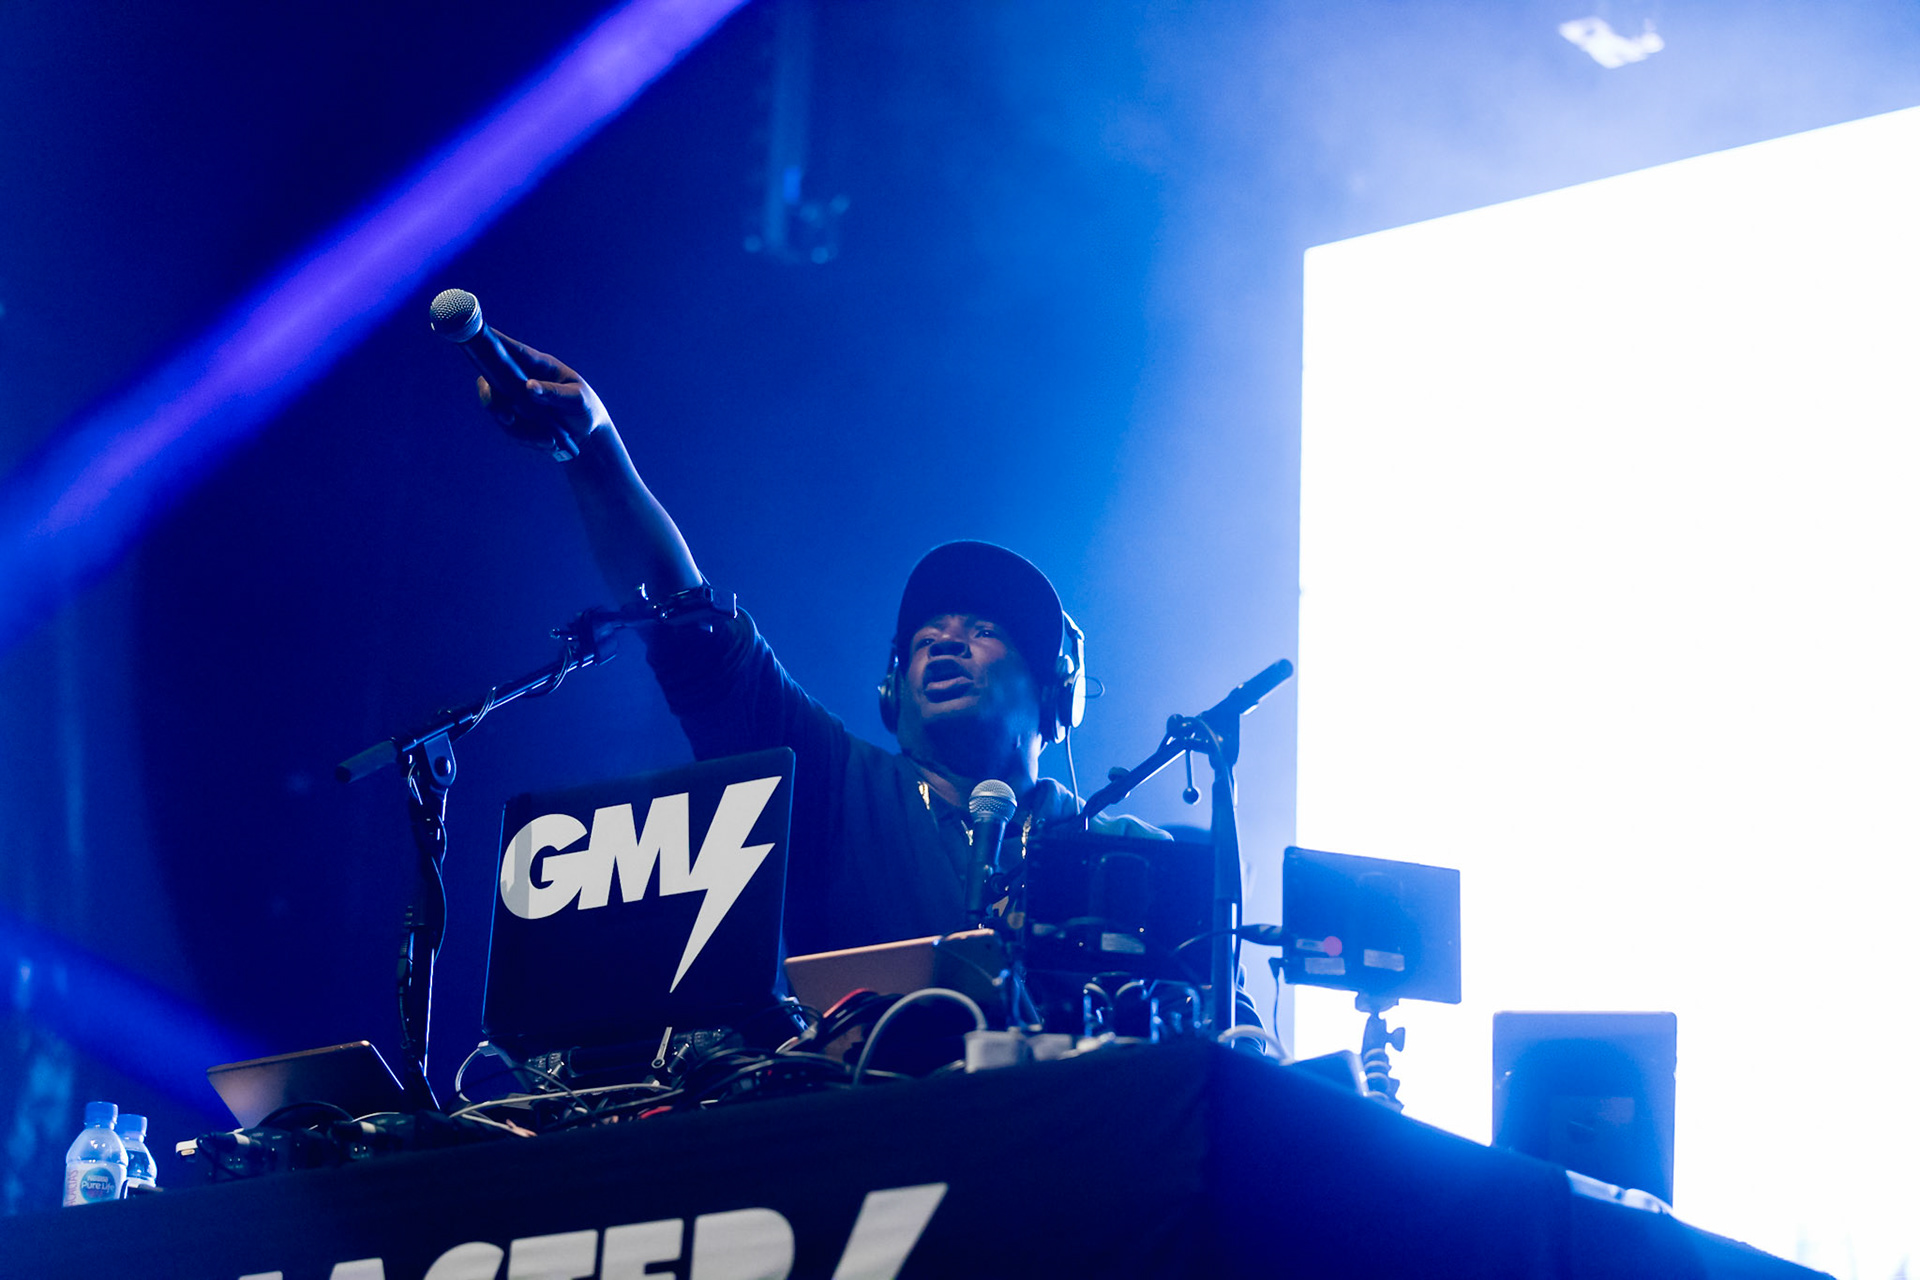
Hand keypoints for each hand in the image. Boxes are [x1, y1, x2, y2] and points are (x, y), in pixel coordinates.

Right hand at [476, 332, 613, 459]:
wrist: (587, 434)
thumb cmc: (585, 407)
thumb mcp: (577, 399)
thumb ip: (554, 392)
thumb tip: (529, 386)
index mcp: (538, 365)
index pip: (511, 349)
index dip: (492, 342)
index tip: (478, 338)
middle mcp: (521, 379)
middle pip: (490, 380)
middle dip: (492, 399)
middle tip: (507, 418)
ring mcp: (515, 399)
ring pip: (499, 410)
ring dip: (519, 429)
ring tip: (548, 440)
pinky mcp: (516, 418)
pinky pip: (510, 429)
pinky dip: (528, 439)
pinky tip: (550, 444)